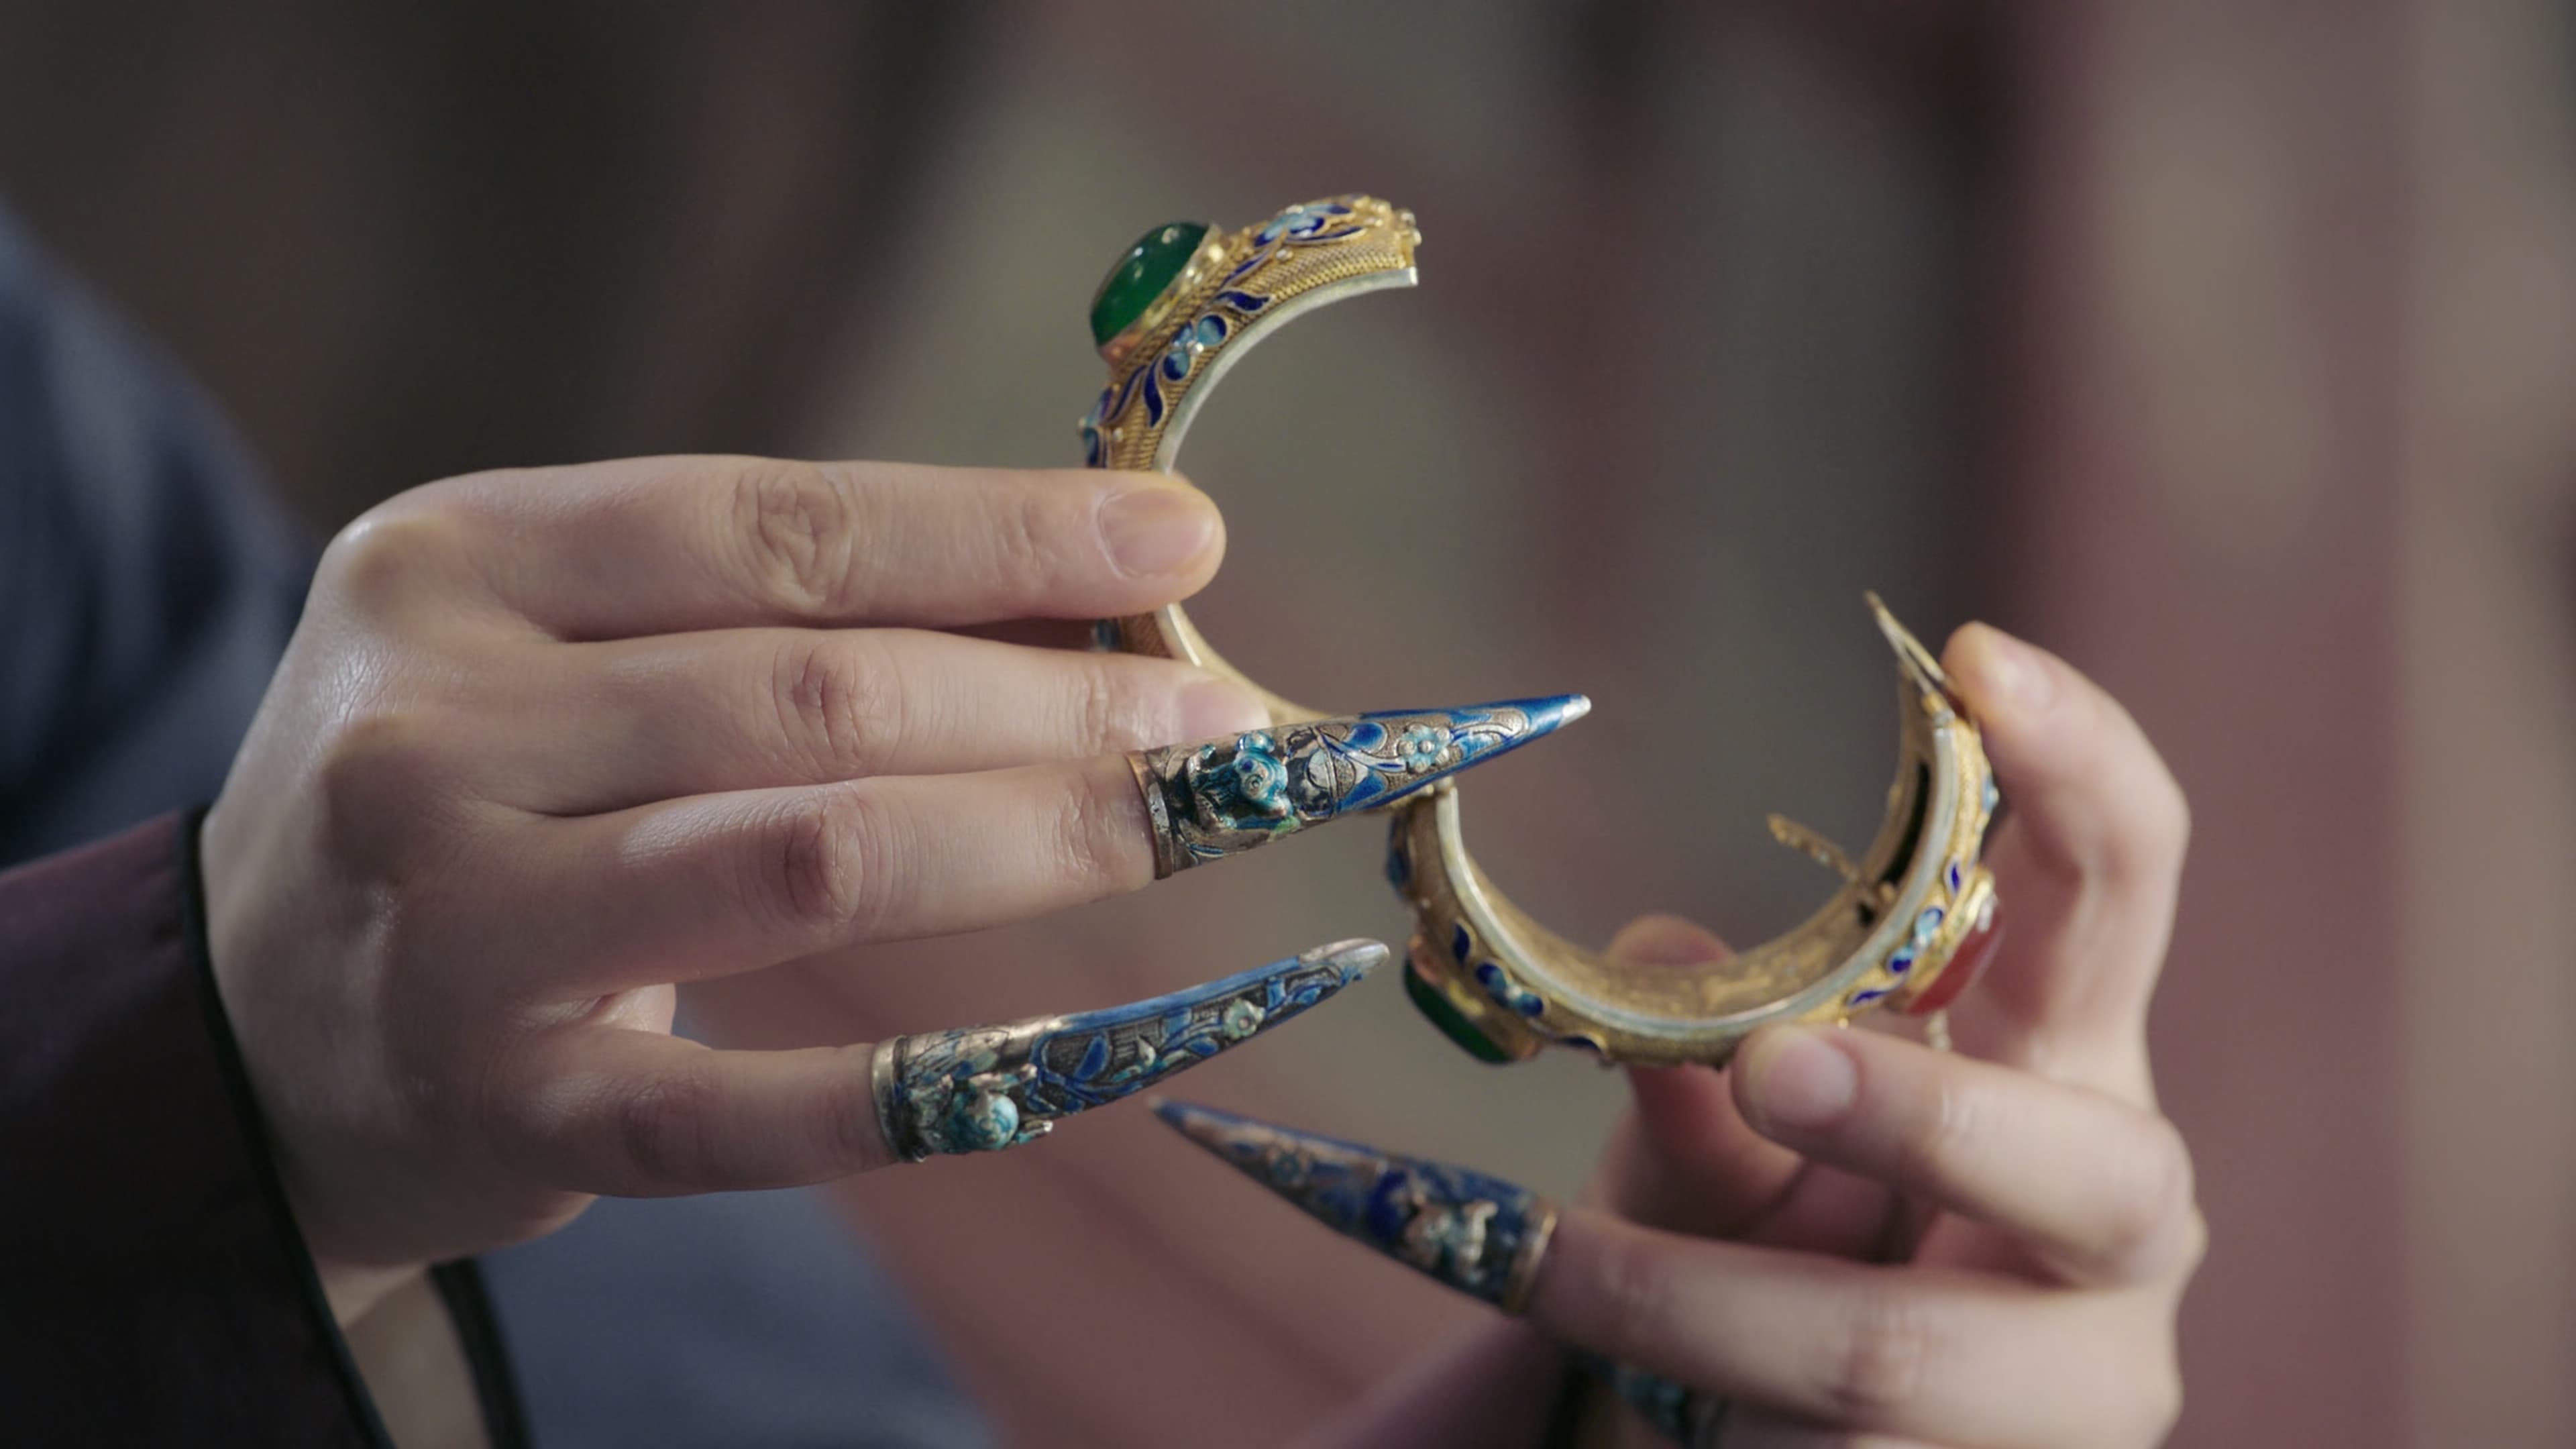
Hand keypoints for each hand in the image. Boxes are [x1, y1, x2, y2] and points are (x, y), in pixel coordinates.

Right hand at [201, 456, 1287, 1316]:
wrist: (251, 1018)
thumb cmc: (478, 788)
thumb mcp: (571, 644)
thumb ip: (788, 609)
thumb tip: (1106, 580)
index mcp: (456, 562)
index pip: (775, 524)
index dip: (998, 529)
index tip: (1183, 536)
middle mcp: (430, 731)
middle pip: (816, 694)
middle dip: (1060, 700)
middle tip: (1231, 725)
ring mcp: (455, 929)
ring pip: (806, 860)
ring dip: (1035, 837)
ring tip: (1190, 826)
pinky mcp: (503, 1107)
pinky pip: (751, 1109)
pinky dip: (932, 1083)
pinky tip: (1087, 1052)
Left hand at [1561, 623, 2199, 1445]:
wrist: (1768, 1448)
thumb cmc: (1761, 1261)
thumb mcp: (1711, 1153)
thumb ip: (1693, 1076)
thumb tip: (1655, 959)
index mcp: (2065, 1057)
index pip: (2119, 884)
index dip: (2078, 766)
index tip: (1974, 653)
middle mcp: (2113, 1213)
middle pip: (2093, 1156)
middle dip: (1924, 1114)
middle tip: (1774, 1063)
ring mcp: (2078, 1379)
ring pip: (1899, 1346)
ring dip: (1693, 1297)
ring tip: (1539, 1258)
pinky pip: (1819, 1444)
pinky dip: (1670, 1384)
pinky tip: (1585, 1349)